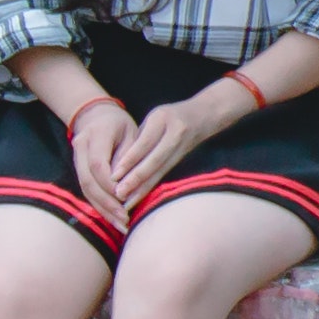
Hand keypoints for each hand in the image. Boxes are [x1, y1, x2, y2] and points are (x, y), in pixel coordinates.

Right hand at [63, 95, 144, 219]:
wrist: (95, 114)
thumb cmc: (120, 124)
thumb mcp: (131, 133)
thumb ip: (129, 156)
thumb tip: (129, 186)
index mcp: (96, 134)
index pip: (98, 165)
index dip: (110, 184)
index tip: (126, 199)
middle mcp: (81, 147)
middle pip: (89, 181)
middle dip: (107, 203)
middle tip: (125, 220)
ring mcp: (75, 158)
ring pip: (85, 188)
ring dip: (103, 209)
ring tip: (121, 225)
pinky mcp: (77, 168)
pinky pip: (86, 189)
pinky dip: (99, 204)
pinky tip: (112, 217)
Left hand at [108, 84, 243, 200]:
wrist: (204, 115)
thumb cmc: (170, 115)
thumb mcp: (153, 118)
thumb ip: (138, 137)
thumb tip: (117, 165)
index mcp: (163, 119)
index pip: (144, 143)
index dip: (129, 160)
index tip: (113, 176)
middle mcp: (175, 134)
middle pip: (154, 160)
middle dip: (135, 179)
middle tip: (118, 194)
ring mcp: (181, 147)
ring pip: (160, 171)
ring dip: (142, 189)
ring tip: (126, 203)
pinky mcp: (181, 159)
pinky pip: (163, 174)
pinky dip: (149, 187)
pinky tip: (137, 198)